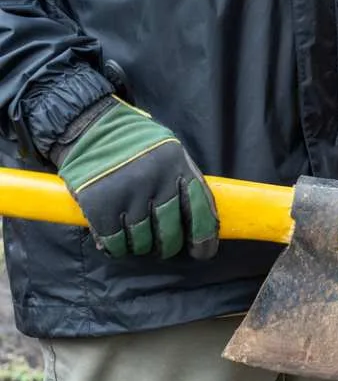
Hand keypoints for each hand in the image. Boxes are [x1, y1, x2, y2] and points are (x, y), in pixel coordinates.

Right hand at [51, 96, 218, 259]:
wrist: (89, 128)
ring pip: (142, 241)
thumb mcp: (170, 153)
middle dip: (168, 246)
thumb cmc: (135, 143)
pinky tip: (117, 243)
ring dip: (141, 247)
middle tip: (162, 247)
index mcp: (178, 166)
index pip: (200, 211)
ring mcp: (127, 194)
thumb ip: (183, 182)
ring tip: (137, 240)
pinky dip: (117, 248)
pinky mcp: (99, 205)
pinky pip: (114, 242)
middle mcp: (156, 181)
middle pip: (170, 232)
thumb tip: (198, 222)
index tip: (202, 252)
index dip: (204, 238)